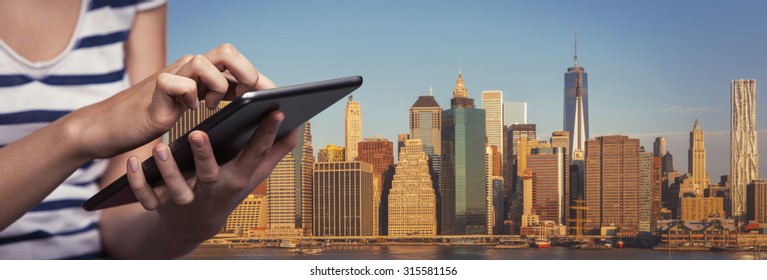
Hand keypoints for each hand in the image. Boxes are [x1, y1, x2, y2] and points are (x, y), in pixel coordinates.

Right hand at [69, 43, 274, 158]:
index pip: (236, 64)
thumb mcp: (194, 107)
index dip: (258, 77)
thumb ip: (218, 100)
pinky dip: (187, 95)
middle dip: (245, 72)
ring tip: (212, 105)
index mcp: (202, 74)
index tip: (277, 95)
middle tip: (250, 95)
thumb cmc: (155, 118)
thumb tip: (255, 108)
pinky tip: (188, 109)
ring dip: (217, 85)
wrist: (111, 127)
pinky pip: (175, 81)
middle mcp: (189, 68)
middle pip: (226, 51)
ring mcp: (172, 75)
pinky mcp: (154, 89)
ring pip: (204, 61)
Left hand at [125, 111, 297, 242]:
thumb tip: (297, 128)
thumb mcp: (253, 174)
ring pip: (176, 187)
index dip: (267, 134)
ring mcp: (186, 199)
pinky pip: (146, 196)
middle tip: (199, 134)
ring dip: (167, 170)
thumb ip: (274, 152)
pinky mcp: (161, 204)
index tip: (276, 110)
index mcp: (238, 178)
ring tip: (160, 149)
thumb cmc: (228, 189)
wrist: (195, 225)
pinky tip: (131, 161)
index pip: (255, 155)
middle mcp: (213, 190)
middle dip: (204, 156)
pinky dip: (137, 182)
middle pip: (210, 175)